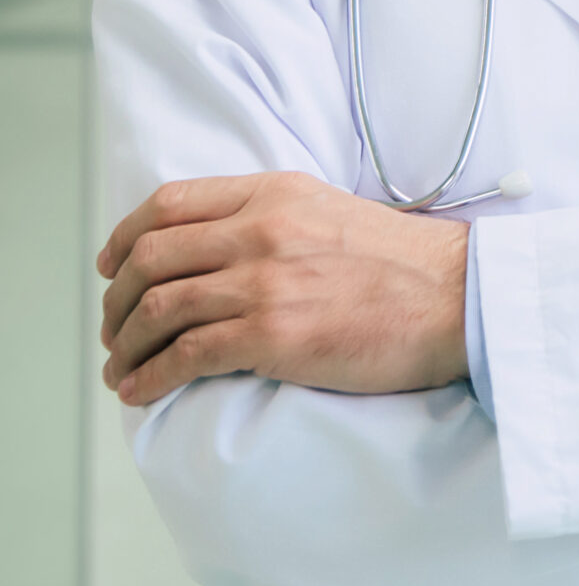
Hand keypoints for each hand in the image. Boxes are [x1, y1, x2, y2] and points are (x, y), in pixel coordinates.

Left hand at [96, 171, 467, 406]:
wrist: (460, 297)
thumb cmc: (408, 265)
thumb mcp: (334, 212)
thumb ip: (275, 219)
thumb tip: (222, 250)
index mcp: (275, 194)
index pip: (170, 204)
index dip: (125, 237)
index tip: (113, 266)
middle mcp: (262, 231)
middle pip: (151, 258)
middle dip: (118, 300)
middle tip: (115, 328)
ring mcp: (265, 282)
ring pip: (158, 309)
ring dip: (126, 344)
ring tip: (122, 367)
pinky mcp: (272, 335)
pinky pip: (185, 356)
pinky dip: (150, 377)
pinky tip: (141, 391)